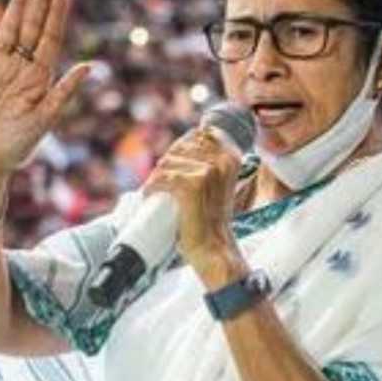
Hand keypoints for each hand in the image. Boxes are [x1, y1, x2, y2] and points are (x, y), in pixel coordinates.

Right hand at [0, 0, 88, 198]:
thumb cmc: (17, 145)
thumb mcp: (44, 119)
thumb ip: (63, 92)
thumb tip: (89, 66)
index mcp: (40, 76)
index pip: (50, 39)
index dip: (57, 16)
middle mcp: (20, 66)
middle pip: (31, 28)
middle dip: (39, 4)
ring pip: (7, 30)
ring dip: (15, 7)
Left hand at [143, 126, 246, 287]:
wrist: (214, 246)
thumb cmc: (211, 218)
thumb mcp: (217, 184)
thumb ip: (209, 164)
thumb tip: (183, 147)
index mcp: (231, 157)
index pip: (200, 134)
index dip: (181, 147)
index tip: (173, 163)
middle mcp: (222, 160)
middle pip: (179, 148)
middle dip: (166, 164)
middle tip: (161, 182)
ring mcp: (207, 171)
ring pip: (167, 162)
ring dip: (156, 177)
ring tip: (156, 191)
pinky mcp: (191, 184)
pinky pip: (161, 178)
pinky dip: (151, 187)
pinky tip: (150, 195)